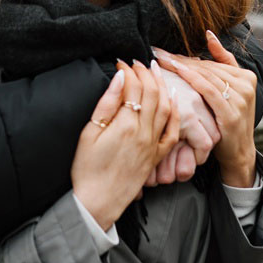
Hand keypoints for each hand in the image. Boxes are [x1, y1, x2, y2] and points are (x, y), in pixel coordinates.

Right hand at [72, 61, 177, 229]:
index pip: (133, 87)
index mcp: (125, 125)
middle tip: (139, 61)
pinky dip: (175, 111)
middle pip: (152, 93)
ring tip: (156, 70)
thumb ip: (106, 105)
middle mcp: (143, 132)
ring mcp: (153, 144)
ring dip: (162, 85)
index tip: (121, 63)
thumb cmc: (87, 169)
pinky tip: (173, 98)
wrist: (98, 201)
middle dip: (146, 73)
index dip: (128, 71)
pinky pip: (172, 130)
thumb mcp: (89, 134)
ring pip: (166, 107)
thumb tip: (119, 79)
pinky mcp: (156, 155)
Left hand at [155, 31, 259, 186]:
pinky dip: (192, 79)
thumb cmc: (227, 120)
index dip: (186, 56)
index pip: (210, 62)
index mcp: (246, 76)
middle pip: (206, 68)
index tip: (164, 50)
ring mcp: (240, 99)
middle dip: (179, 59)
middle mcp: (245, 85)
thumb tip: (209, 35)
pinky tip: (177, 71)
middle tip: (156, 51)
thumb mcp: (228, 91)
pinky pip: (208, 90)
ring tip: (161, 59)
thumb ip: (222, 62)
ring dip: (181, 66)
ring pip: (206, 76)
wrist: (238, 152)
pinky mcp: (231, 113)